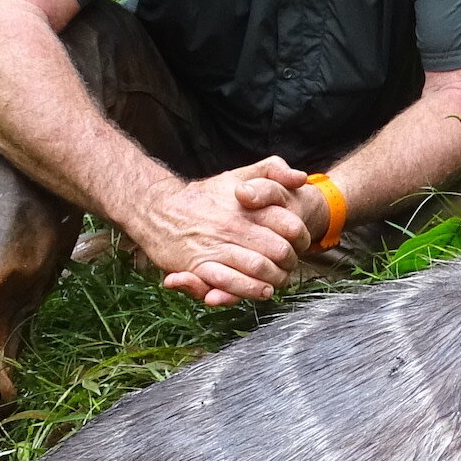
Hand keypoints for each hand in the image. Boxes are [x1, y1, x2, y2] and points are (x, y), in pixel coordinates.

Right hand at [123, 159, 311, 306]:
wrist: (158, 210)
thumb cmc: (204, 195)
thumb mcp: (238, 175)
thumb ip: (271, 170)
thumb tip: (302, 177)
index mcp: (247, 206)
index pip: (290, 225)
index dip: (302, 238)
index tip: (301, 243)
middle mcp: (233, 226)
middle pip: (278, 251)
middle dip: (290, 262)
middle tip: (290, 265)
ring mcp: (216, 247)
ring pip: (258, 270)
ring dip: (274, 279)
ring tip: (277, 280)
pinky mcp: (199, 266)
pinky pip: (230, 284)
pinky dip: (249, 290)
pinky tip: (260, 290)